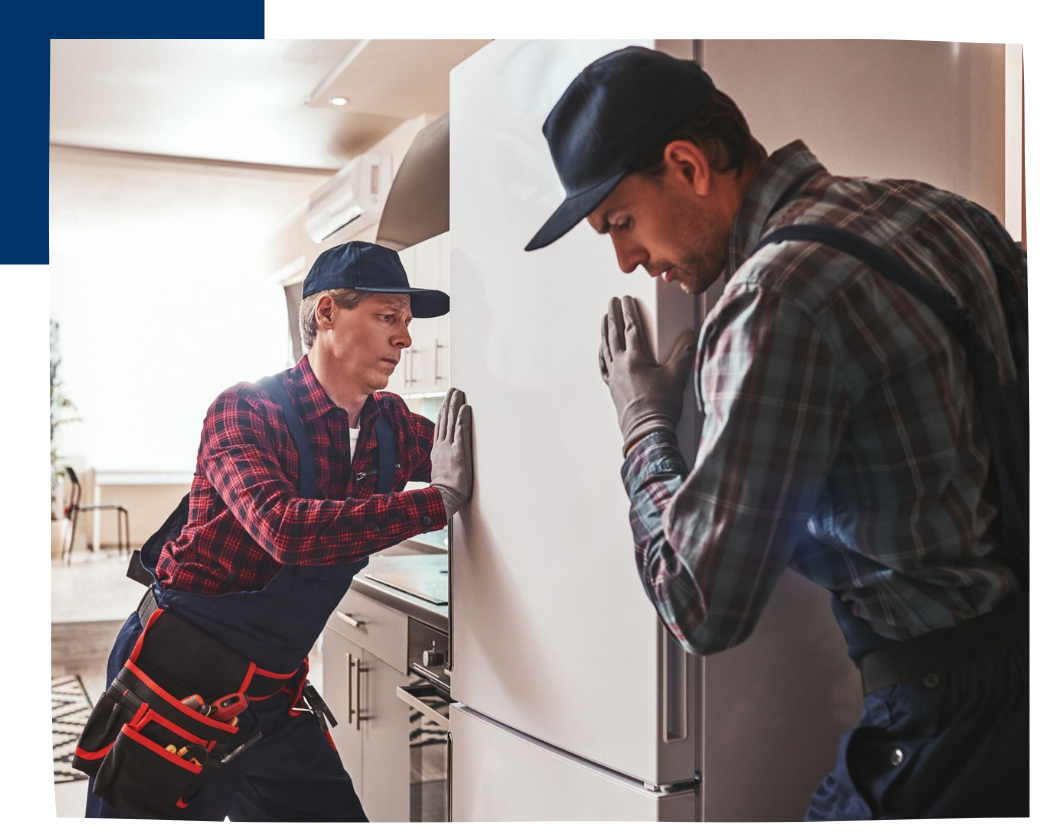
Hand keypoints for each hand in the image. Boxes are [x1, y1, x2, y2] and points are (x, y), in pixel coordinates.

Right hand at [429, 388, 473, 518]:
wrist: (442, 498)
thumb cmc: (443, 491)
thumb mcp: (440, 473)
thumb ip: (441, 463)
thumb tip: (443, 462)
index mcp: (437, 451)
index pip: (440, 427)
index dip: (443, 413)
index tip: (446, 402)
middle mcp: (441, 446)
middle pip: (445, 420)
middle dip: (449, 403)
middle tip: (453, 390)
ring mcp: (449, 448)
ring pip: (451, 421)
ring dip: (455, 405)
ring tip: (458, 392)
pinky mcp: (458, 452)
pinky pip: (460, 431)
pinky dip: (462, 418)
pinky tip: (465, 408)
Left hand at [599, 296, 695, 455]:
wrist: (646, 431)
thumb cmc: (661, 406)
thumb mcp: (678, 376)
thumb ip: (684, 353)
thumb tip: (689, 335)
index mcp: (635, 358)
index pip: (630, 327)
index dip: (629, 310)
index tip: (626, 298)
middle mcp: (620, 365)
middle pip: (613, 334)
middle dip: (612, 315)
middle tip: (611, 302)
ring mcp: (613, 376)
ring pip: (606, 347)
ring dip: (604, 331)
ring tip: (604, 319)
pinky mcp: (612, 388)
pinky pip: (603, 365)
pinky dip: (602, 353)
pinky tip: (602, 350)